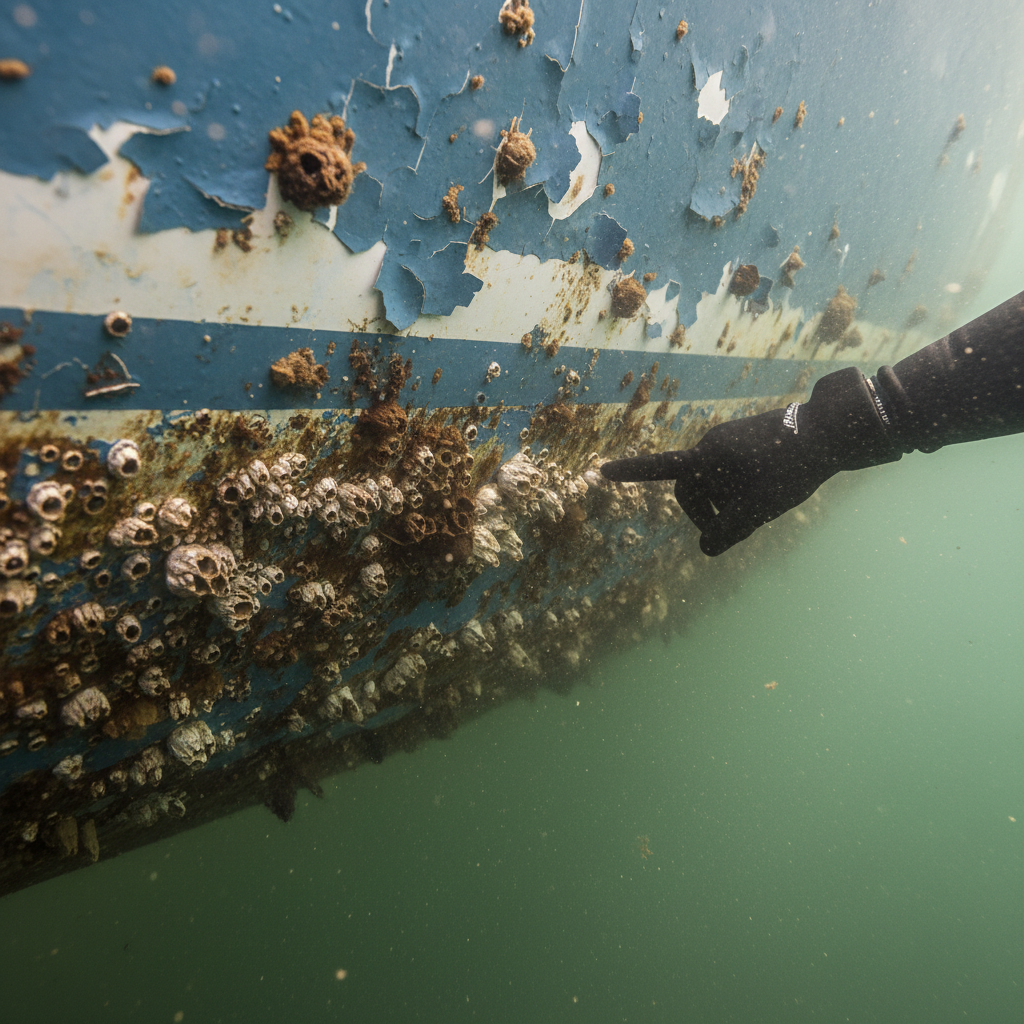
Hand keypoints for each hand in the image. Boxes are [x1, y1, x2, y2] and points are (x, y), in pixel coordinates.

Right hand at [601, 367, 899, 555]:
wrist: (831, 431)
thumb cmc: (789, 470)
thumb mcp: (756, 511)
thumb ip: (726, 535)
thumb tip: (705, 549)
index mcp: (707, 456)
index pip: (661, 468)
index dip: (633, 473)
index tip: (602, 471)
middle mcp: (713, 443)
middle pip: (693, 488)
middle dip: (706, 512)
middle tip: (733, 530)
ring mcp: (731, 438)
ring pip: (717, 481)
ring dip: (728, 501)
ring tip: (762, 510)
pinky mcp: (749, 437)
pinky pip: (733, 469)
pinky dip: (742, 488)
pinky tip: (771, 491)